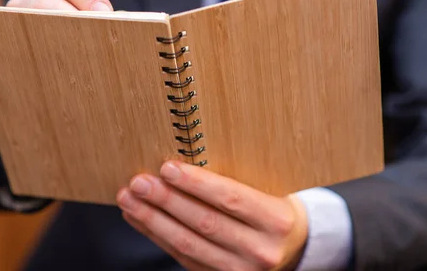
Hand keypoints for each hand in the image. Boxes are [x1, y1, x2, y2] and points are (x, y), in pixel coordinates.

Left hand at [117, 161, 308, 270]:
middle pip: (204, 223)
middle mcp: (260, 249)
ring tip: (130, 200)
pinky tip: (141, 220)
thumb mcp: (268, 193)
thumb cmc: (274, 212)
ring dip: (153, 221)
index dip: (196, 183)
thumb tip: (179, 167)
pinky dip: (158, 237)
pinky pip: (183, 259)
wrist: (296, 247)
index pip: (230, 198)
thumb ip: (232, 184)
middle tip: (139, 183)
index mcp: (275, 220)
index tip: (167, 168)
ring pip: (188, 245)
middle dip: (166, 201)